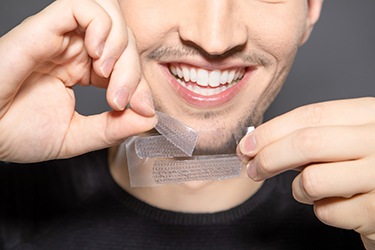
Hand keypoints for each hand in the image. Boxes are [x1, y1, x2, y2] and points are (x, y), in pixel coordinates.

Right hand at [0, 0, 156, 162]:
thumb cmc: (18, 133)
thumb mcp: (77, 136)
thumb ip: (114, 127)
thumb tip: (150, 117)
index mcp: (83, 70)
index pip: (126, 62)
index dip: (141, 82)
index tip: (143, 109)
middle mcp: (76, 50)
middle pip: (123, 39)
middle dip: (133, 70)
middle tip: (122, 100)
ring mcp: (61, 37)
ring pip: (110, 18)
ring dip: (120, 45)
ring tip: (106, 75)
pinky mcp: (45, 28)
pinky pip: (82, 7)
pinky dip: (101, 27)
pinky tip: (97, 57)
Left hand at [238, 97, 374, 248]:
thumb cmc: (368, 167)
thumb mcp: (349, 140)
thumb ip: (313, 136)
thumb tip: (259, 144)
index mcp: (370, 115)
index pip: (310, 115)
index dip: (271, 131)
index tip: (247, 144)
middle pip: (307, 143)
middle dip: (268, 157)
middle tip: (252, 169)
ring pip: (312, 179)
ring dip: (299, 189)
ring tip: (309, 190)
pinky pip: (327, 212)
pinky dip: (321, 210)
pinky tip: (336, 205)